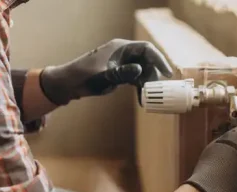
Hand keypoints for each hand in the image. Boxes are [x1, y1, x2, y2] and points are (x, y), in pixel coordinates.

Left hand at [40, 39, 172, 104]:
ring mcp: (121, 63)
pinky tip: (141, 98)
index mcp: (120, 47)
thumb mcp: (104, 76)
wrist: (68, 84)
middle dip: (153, 75)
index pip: (146, 49)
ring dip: (146, 83)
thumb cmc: (83, 77)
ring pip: (142, 70)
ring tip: (147, 97)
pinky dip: (139, 87)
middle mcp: (122, 53)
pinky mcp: (118, 72)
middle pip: (146, 60)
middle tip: (156, 90)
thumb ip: (122, 73)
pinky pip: (134, 77)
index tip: (167, 73)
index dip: (159, 60)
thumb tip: (141, 69)